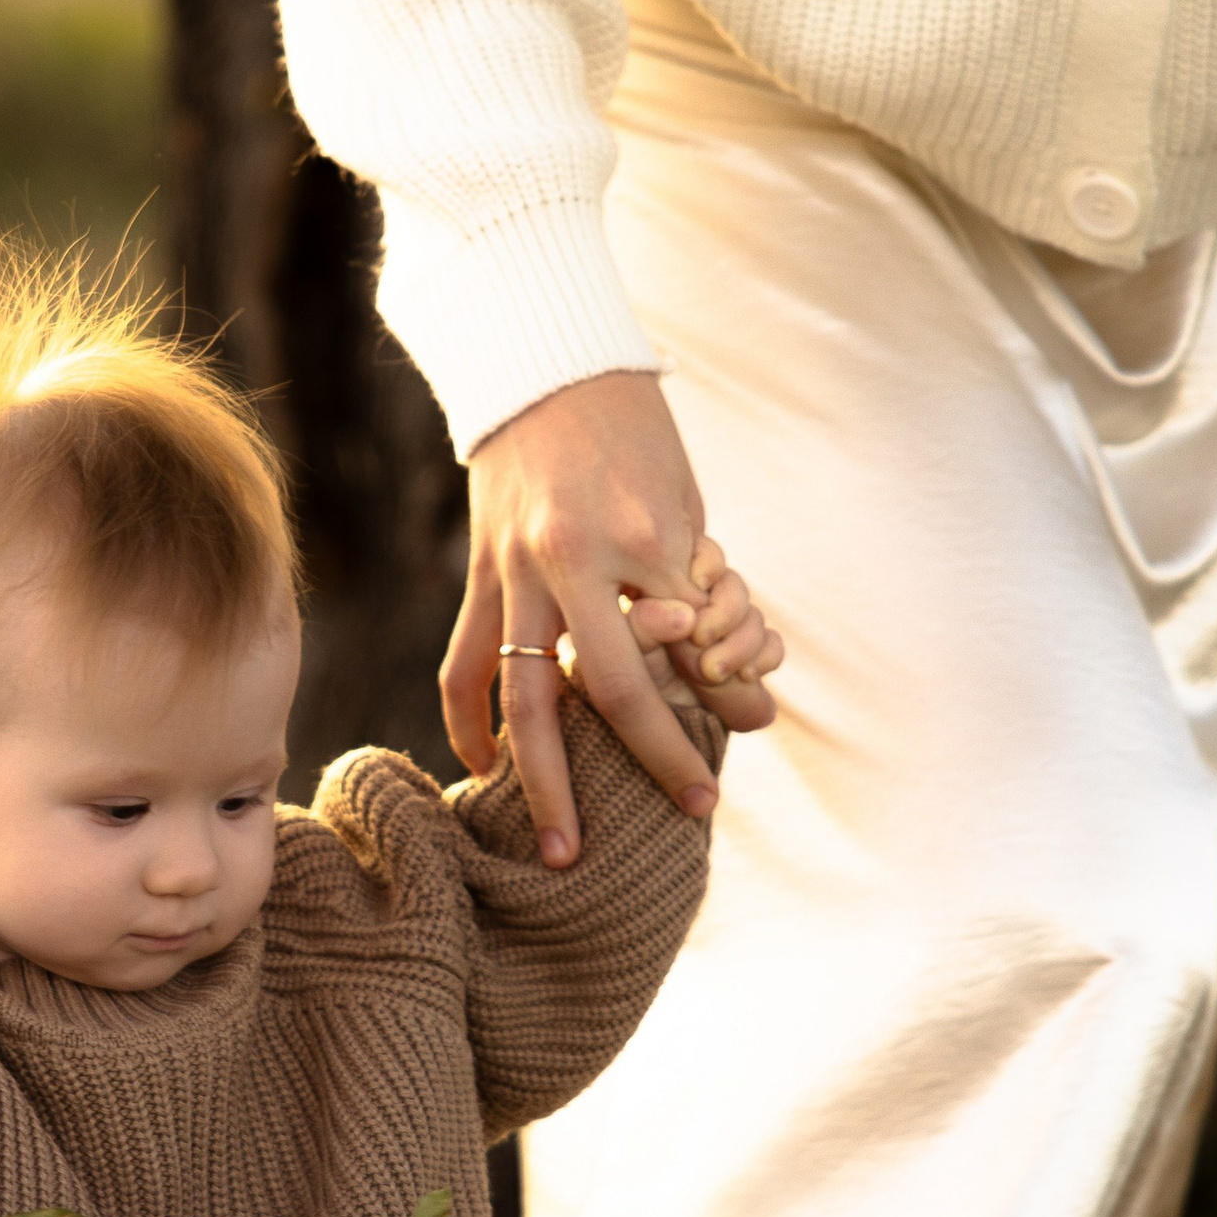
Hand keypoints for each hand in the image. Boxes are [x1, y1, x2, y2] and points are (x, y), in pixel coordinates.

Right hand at [449, 369, 781, 864]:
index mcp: (636, 533)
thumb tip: (739, 683)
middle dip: (653, 758)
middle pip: (613, 688)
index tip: (752, 727)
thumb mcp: (681, 502)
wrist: (540, 365)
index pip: (688, 639)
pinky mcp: (480, 577)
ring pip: (526, 696)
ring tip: (560, 851)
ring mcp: (515, 572)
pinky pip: (464, 667)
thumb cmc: (630, 433)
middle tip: (692, 814)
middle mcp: (570, 559)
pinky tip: (484, 771)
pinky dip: (472, 725)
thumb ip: (700, 589)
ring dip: (542, 782)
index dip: (724, 691)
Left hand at [625, 543, 780, 726]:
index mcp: (670, 588)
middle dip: (725, 613)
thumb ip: (644, 627)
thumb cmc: (620, 684)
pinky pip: (772, 646)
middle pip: (733, 585)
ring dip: (741, 643)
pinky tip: (746, 674)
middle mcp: (703, 607)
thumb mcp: (617, 652)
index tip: (699, 581)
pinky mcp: (750, 665)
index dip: (708, 565)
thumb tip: (686, 617)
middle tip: (700, 638)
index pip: (703, 557)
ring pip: (753, 617)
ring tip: (712, 670)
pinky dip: (764, 658)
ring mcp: (729, 635)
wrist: (641, 737)